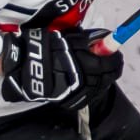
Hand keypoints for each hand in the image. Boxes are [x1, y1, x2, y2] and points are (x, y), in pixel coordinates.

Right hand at [0, 26, 122, 108]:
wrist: (23, 68)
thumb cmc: (45, 48)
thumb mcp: (68, 38)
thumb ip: (89, 40)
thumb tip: (107, 38)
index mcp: (84, 64)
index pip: (111, 63)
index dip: (116, 56)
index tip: (115, 51)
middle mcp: (83, 81)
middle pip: (109, 76)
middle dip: (113, 67)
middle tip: (111, 60)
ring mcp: (78, 93)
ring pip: (101, 87)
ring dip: (104, 78)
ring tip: (100, 69)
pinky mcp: (71, 102)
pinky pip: (90, 96)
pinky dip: (94, 88)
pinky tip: (90, 80)